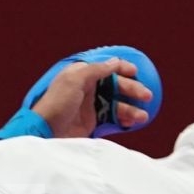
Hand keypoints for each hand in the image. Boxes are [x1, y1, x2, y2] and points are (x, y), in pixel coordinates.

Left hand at [31, 58, 153, 138]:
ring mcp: (91, 106)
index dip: (121, 68)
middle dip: (132, 89)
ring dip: (131, 108)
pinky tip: (133, 122)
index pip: (106, 68)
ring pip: (117, 103)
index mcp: (82, 75)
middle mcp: (88, 88)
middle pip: (116, 86)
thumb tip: (114, 61)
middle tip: (146, 96)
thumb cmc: (57, 103)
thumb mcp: (74, 80)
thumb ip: (95, 70)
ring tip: (142, 116)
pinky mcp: (93, 122)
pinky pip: (114, 118)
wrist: (47, 132)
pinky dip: (124, 120)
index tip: (135, 72)